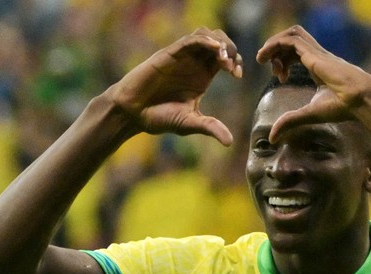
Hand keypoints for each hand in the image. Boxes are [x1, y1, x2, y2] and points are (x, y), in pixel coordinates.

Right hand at [108, 28, 241, 145]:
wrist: (132, 113)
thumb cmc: (159, 118)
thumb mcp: (189, 123)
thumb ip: (210, 128)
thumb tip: (230, 142)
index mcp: (202, 76)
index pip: (225, 59)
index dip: (235, 61)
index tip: (237, 75)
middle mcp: (194, 64)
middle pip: (219, 42)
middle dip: (231, 49)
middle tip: (231, 68)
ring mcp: (182, 57)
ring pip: (206, 35)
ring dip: (220, 42)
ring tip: (223, 60)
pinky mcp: (169, 54)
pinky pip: (191, 40)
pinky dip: (205, 40)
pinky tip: (214, 49)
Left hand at [256, 25, 370, 141]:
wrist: (360, 99)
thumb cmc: (342, 107)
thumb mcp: (309, 114)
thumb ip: (290, 121)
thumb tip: (272, 138)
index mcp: (319, 66)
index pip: (298, 53)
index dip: (284, 62)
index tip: (281, 78)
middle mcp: (317, 56)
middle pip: (293, 40)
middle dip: (276, 50)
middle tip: (270, 68)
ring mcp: (316, 52)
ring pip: (292, 34)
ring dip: (273, 44)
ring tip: (262, 59)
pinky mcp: (313, 53)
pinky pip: (290, 40)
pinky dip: (274, 44)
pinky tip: (265, 57)